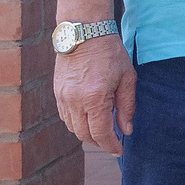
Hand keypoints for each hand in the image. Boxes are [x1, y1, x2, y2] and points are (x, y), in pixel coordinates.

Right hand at [53, 35, 135, 153]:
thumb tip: (126, 130)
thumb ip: (127, 107)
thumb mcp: (127, 79)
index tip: (118, 151)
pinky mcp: (57, 92)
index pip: (100, 133)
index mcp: (94, 98)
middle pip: (84, 134)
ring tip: (103, 130)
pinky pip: (65, 116)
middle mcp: (74, 101)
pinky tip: (89, 118)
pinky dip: (77, 122)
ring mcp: (62, 97)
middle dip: (99, 142)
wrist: (84, 33)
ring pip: (72, 127)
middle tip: (113, 142)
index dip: (110, 145)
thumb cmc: (110, 53)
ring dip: (87, 133)